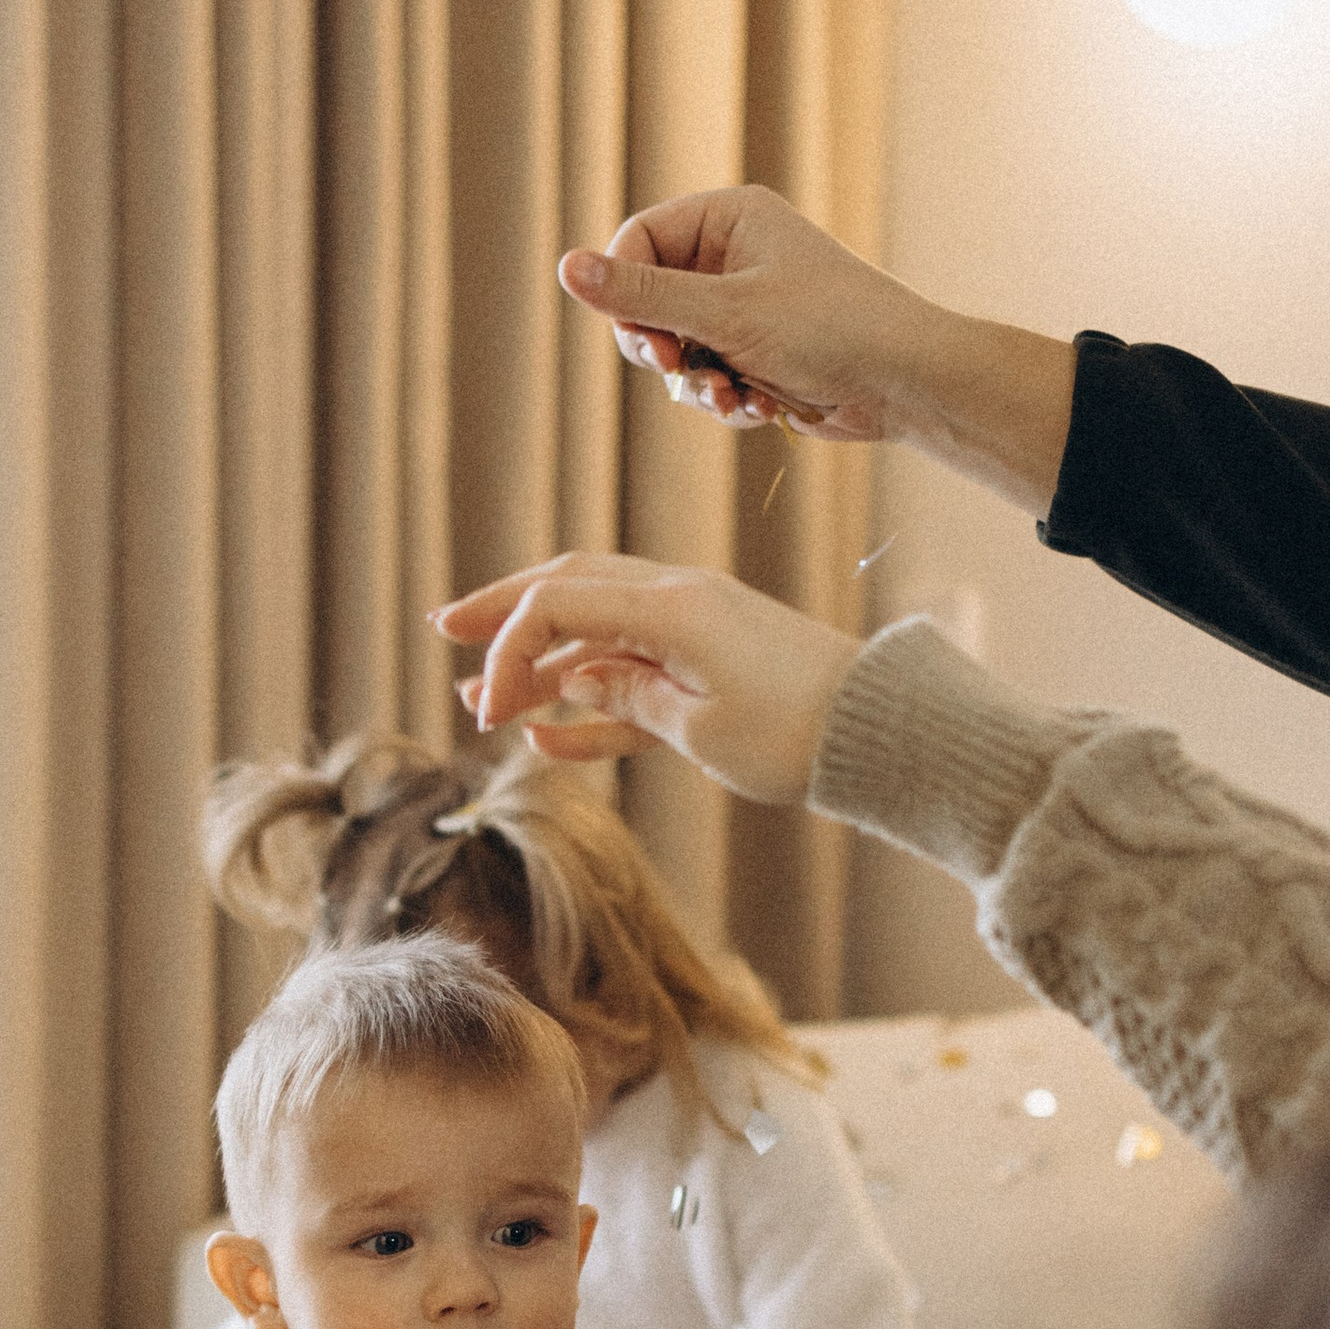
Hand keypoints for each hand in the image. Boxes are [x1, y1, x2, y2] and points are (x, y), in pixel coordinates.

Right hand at [432, 552, 858, 807]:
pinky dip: (591, 706)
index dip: (510, 647)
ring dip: (543, 665)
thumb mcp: (700, 726)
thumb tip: (573, 679)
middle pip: (570, 590)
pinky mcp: (713, 672)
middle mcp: (678, 604)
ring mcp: (696, 633)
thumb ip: (627, 697)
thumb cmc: (798, 732)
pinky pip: (637, 682)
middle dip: (506, 613)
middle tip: (447, 630)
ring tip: (486, 697)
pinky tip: (547, 738)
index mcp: (669, 607)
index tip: (486, 711)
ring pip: (598, 636)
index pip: (558, 601)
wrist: (881, 734)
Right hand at [559, 184, 1078, 516]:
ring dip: (696, 384)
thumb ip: (642, 296)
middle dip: (662, 348)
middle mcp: (732, 254)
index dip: (625, 294)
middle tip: (677, 370)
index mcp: (727, 218)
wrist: (906, 383)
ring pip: (676, 349)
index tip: (643, 340)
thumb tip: (566, 269)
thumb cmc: (829, 328)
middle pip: (648, 300)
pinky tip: (761, 409)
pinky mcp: (756, 352)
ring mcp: (744, 306)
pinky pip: (708, 376)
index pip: (636, 242)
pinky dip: (725, 398)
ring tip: (733, 398)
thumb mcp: (725, 312)